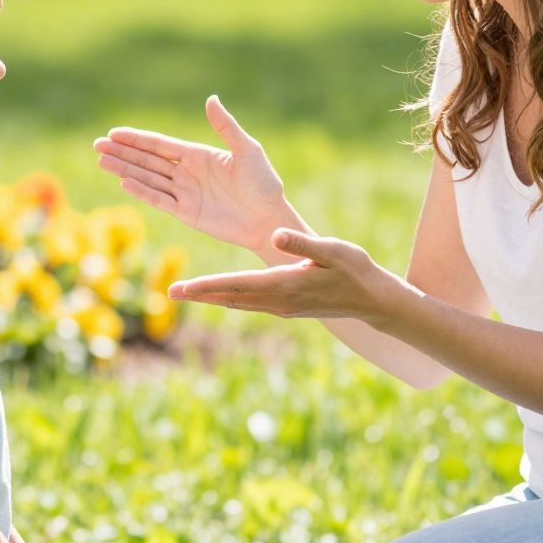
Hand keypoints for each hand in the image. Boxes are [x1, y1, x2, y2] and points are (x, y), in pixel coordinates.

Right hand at [94, 96, 296, 253]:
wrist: (269, 219)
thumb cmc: (264, 184)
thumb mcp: (247, 150)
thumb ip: (226, 127)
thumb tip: (211, 98)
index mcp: (198, 155)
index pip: (160, 145)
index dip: (137, 138)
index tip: (114, 133)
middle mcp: (187, 173)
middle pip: (148, 160)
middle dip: (123, 152)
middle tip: (97, 145)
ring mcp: (185, 193)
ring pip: (148, 178)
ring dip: (125, 170)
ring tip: (102, 161)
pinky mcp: (187, 213)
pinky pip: (159, 200)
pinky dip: (142, 192)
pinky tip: (124, 182)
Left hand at [168, 228, 407, 325]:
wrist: (373, 301)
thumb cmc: (356, 270)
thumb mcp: (332, 250)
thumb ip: (302, 242)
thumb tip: (276, 234)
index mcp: (283, 284)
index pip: (235, 285)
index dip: (205, 286)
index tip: (179, 288)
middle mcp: (277, 301)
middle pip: (229, 298)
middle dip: (199, 295)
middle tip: (169, 293)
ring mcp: (281, 307)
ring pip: (238, 303)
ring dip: (212, 298)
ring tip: (187, 293)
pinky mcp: (287, 308)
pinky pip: (250, 304)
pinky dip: (230, 298)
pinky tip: (221, 295)